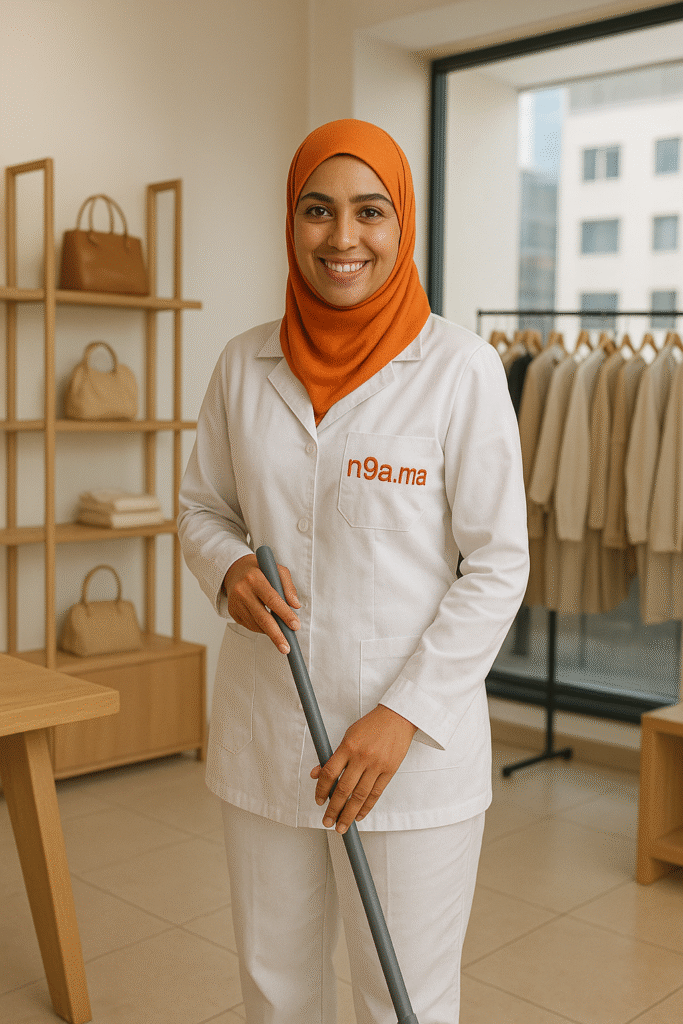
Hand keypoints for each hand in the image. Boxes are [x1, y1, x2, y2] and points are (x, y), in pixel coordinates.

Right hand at [223, 554, 299, 653]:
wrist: (234, 570)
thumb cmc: (260, 570)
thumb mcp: (276, 569)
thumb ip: (288, 586)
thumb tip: (295, 606)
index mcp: (254, 578)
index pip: (272, 599)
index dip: (284, 614)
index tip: (295, 626)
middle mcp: (242, 591)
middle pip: (262, 617)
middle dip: (276, 635)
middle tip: (286, 648)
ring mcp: (235, 603)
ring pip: (256, 624)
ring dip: (271, 632)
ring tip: (281, 634)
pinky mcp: (233, 612)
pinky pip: (250, 625)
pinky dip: (262, 628)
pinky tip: (267, 624)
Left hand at [310, 705, 416, 833]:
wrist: (397, 717)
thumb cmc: (371, 725)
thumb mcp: (348, 735)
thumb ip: (333, 756)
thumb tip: (316, 773)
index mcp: (348, 746)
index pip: (329, 773)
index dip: (321, 790)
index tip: (319, 801)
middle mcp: (361, 757)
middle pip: (343, 789)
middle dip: (333, 809)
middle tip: (327, 822)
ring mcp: (377, 765)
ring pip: (360, 796)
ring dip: (349, 814)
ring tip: (341, 826)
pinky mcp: (390, 770)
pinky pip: (376, 794)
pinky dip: (366, 807)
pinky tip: (359, 815)